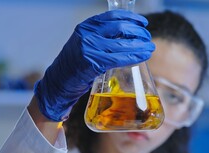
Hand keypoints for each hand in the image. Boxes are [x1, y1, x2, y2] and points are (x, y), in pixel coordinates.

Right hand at [34, 10, 154, 121]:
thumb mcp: (85, 43)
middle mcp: (87, 34)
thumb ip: (102, 38)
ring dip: (140, 46)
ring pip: (122, 44)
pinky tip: (142, 57)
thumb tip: (128, 37)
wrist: (59, 81)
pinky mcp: (93, 63)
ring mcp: (89, 48)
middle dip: (138, 32)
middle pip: (120, 28)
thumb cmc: (75, 65)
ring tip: (150, 49)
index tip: (143, 22)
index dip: (131, 18)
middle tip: (147, 38)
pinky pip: (119, 58)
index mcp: (87, 26)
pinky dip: (133, 57)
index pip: (113, 16)